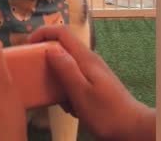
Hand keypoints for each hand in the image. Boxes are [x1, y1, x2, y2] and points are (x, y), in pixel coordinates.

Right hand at [28, 26, 155, 140]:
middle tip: (36, 75)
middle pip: (63, 48)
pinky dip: (67, 90)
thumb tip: (50, 48)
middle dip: (47, 59)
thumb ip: (66, 69)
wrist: (133, 128)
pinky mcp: (95, 84)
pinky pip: (74, 80)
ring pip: (67, 66)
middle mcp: (90, 60)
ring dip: (57, 79)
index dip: (43, 32)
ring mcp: (93, 72)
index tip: (27, 45)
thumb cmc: (106, 113)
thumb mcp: (81, 92)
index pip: (62, 32)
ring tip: (58, 99)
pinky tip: (71, 107)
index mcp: (85, 58)